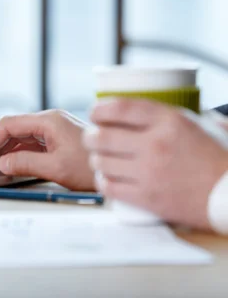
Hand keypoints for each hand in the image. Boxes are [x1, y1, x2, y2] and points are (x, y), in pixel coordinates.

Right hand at [0, 110, 94, 190]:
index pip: (7, 125)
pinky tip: (3, 165)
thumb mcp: (57, 168)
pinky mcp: (54, 140)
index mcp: (48, 121)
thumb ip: (26, 164)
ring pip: (16, 136)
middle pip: (9, 129)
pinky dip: (12, 154)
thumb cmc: (94, 168)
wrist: (122, 168)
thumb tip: (1, 163)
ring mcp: (51, 130)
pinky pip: (26, 144)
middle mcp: (48, 121)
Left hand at [84, 99, 227, 230]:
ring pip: (100, 162)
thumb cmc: (218, 158)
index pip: (119, 108)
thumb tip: (140, 108)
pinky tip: (107, 177)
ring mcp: (149, 173)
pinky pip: (108, 187)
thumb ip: (169, 115)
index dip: (99, 110)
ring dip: (96, 159)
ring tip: (101, 158)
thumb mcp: (198, 124)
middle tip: (92, 138)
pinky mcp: (146, 198)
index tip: (95, 113)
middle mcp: (156, 144)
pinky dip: (102, 181)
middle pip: (101, 136)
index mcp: (169, 121)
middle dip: (90, 136)